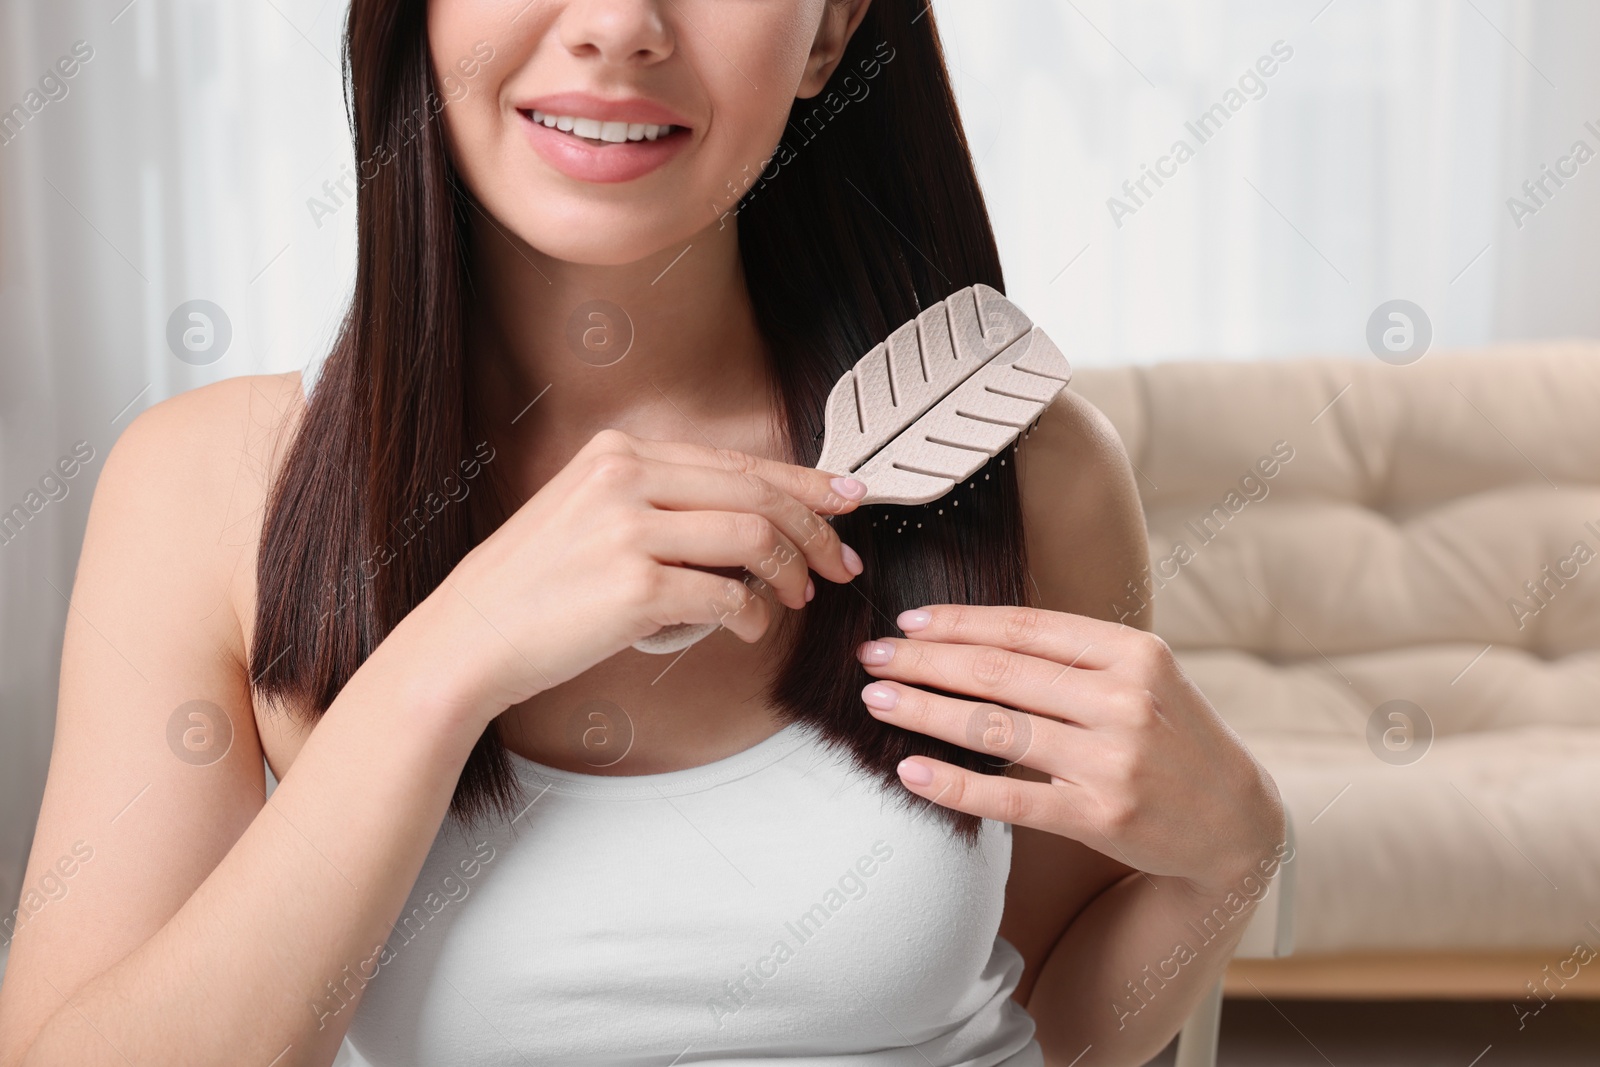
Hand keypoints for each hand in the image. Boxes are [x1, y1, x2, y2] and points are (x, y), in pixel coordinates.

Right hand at [400, 429, 865, 723]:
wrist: (468, 639)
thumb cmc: (533, 589)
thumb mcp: (588, 515)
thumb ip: (659, 504)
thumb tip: (753, 524)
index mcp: (618, 453)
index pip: (736, 460)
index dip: (803, 481)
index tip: (845, 499)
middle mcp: (624, 477)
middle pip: (757, 493)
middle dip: (815, 529)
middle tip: (841, 561)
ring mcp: (627, 530)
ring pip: (753, 537)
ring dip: (790, 571)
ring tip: (797, 597)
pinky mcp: (634, 588)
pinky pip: (726, 596)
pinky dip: (752, 615)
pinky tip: (749, 626)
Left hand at [854, 605, 1285, 895]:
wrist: (1236, 819)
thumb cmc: (1171, 735)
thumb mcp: (1142, 674)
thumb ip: (1073, 653)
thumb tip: (972, 633)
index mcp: (1133, 651)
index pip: (1026, 628)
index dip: (959, 622)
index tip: (908, 622)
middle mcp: (1124, 699)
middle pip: (1000, 672)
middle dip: (925, 661)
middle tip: (870, 655)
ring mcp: (1112, 760)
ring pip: (996, 727)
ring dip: (925, 711)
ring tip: (877, 700)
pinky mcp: (1100, 815)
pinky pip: (1011, 796)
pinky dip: (955, 783)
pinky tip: (911, 770)